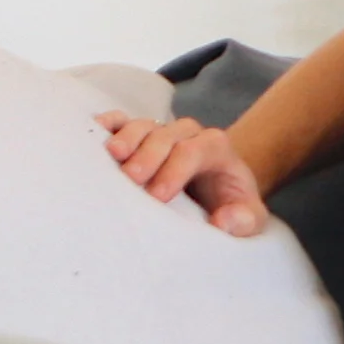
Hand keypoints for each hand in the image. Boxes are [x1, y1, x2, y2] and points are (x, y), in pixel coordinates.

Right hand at [99, 110, 270, 233]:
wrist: (219, 192)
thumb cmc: (231, 206)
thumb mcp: (248, 218)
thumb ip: (244, 220)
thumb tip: (223, 221)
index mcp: (216, 149)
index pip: (195, 151)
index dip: (176, 170)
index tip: (159, 196)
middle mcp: (188, 134)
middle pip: (167, 135)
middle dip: (149, 155)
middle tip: (132, 178)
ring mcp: (162, 132)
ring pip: (143, 126)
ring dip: (126, 139)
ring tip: (112, 156)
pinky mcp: (140, 136)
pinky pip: (123, 122)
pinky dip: (109, 125)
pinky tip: (95, 132)